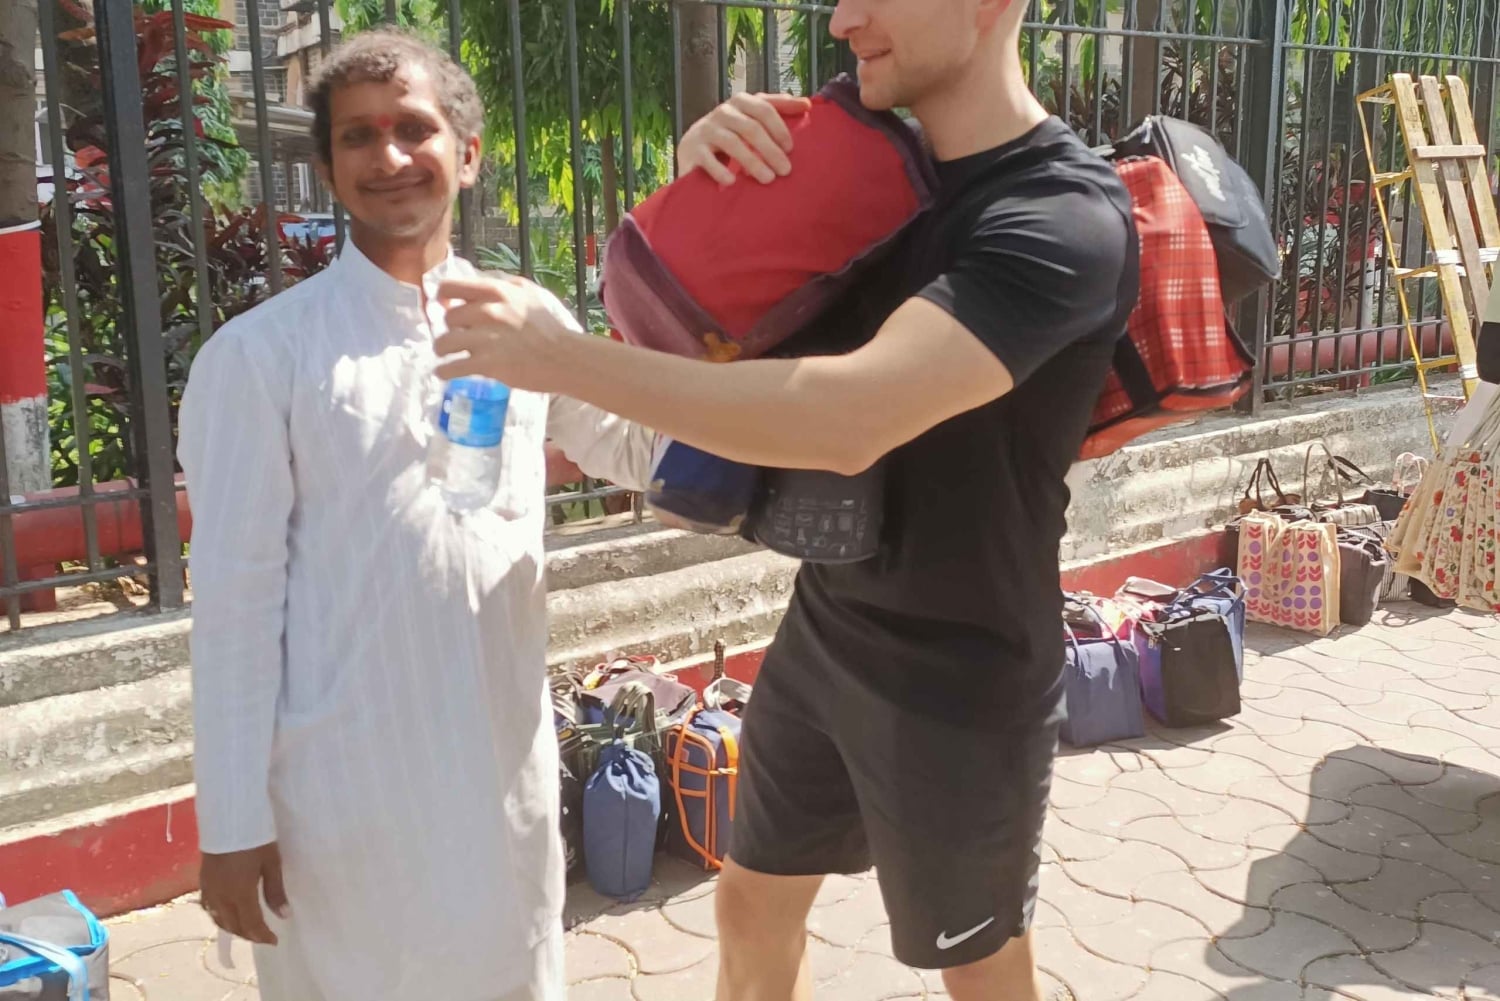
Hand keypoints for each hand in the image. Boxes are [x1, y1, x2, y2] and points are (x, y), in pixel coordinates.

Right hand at [200, 842, 287, 944]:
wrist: (228, 819)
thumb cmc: (255, 839)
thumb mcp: (271, 863)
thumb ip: (275, 891)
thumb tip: (284, 915)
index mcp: (240, 894)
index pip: (251, 924)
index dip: (262, 936)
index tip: (274, 941)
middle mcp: (221, 897)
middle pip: (234, 925)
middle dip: (249, 935)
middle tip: (263, 937)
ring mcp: (209, 890)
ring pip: (219, 919)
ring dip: (234, 928)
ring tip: (248, 929)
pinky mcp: (202, 882)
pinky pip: (209, 909)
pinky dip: (219, 917)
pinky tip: (227, 915)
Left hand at [434, 276, 570, 390]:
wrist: (565, 358)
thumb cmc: (548, 325)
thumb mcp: (528, 291)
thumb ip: (500, 283)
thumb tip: (474, 279)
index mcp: (495, 291)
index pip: (449, 287)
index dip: (442, 298)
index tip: (445, 307)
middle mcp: (487, 311)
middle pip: (448, 318)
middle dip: (450, 328)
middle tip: (458, 337)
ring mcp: (486, 339)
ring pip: (443, 343)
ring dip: (442, 350)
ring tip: (448, 356)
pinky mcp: (488, 364)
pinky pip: (451, 368)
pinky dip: (444, 371)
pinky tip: (445, 373)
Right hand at [678, 92, 811, 185]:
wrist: (694, 148)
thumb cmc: (732, 134)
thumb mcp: (753, 118)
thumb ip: (777, 109)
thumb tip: (808, 105)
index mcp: (741, 102)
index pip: (764, 108)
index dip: (779, 128)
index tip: (790, 148)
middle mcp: (723, 112)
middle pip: (751, 128)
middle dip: (770, 150)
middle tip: (785, 170)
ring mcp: (706, 129)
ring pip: (732, 143)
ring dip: (752, 162)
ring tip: (768, 179)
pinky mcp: (692, 149)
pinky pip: (708, 159)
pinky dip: (720, 171)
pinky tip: (733, 182)